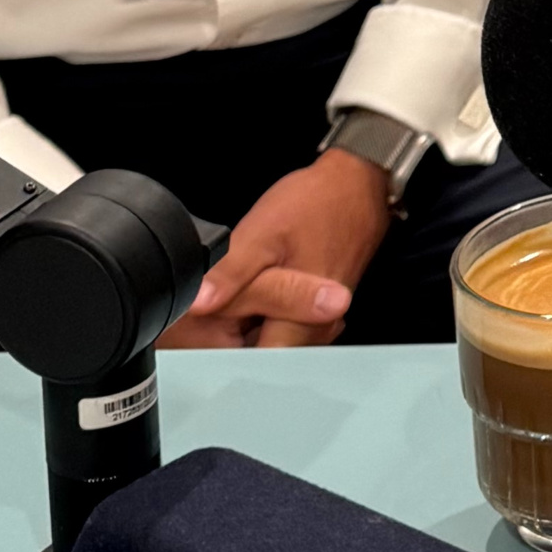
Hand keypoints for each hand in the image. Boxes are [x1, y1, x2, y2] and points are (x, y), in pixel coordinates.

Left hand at [161, 150, 392, 347]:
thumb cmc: (314, 205)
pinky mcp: (320, 308)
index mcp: (300, 323)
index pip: (251, 367)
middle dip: (231, 336)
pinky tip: (256, 286)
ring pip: (272, 339)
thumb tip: (195, 305)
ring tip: (235, 292)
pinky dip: (264, 311)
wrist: (356, 183)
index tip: (200, 328)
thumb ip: (230, 274)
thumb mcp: (261, 234)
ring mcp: (320, 321)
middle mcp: (315, 332)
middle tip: (217, 301)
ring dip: (247, 324)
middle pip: (261, 355)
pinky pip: (285, 324)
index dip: (219, 351)